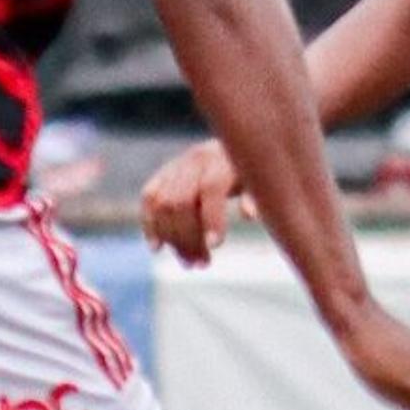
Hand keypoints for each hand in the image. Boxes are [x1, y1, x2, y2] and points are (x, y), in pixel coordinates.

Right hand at [141, 138, 245, 264]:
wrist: (237, 144)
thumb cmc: (252, 173)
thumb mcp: (260, 182)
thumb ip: (255, 197)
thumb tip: (249, 215)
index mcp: (223, 162)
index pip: (211, 188)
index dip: (211, 217)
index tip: (215, 246)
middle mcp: (197, 161)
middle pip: (182, 201)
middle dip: (189, 238)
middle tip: (201, 265)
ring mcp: (178, 166)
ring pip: (163, 204)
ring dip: (172, 239)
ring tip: (189, 263)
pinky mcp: (164, 173)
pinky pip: (149, 198)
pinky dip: (149, 224)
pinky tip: (157, 248)